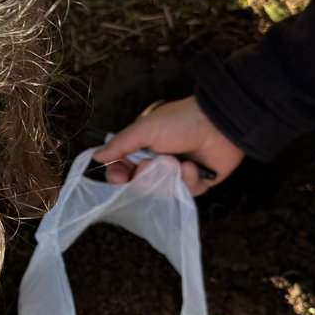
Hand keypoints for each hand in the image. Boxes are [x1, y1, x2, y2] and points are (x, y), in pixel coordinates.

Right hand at [95, 96, 243, 195]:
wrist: (219, 123)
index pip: (121, 170)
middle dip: (143, 178)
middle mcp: (157, 163)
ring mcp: (176, 174)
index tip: (121, 176)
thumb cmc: (180, 121)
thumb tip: (95, 156)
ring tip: (176, 163)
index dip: (118, 176)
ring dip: (167, 178)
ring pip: (161, 194)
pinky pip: (185, 193)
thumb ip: (120, 145)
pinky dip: (188, 179)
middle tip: (151, 166)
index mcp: (142, 148)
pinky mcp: (196, 183)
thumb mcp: (144, 129)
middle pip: (138, 186)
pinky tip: (193, 166)